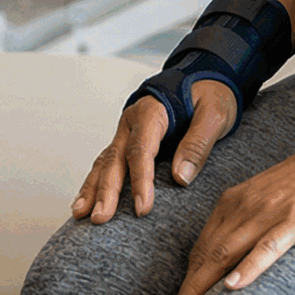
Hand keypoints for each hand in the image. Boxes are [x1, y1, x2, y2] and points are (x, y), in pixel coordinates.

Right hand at [71, 78, 237, 223]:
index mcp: (152, 112)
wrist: (203, 77)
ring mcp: (127, 133)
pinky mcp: (129, 143)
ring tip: (80, 214)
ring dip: (92, 189)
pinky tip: (87, 202)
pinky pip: (108, 164)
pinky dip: (95, 183)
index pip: (141, 150)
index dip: (140, 180)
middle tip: (101, 218)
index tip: (142, 208)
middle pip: (115, 159)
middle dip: (106, 191)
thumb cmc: (209, 93)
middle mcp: (132, 123)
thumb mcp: (214, 113)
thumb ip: (198, 143)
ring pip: (105, 163)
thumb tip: (181, 178)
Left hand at [163, 145, 294, 294]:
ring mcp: (266, 213)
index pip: (202, 246)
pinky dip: (247, 268)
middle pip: (206, 254)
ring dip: (202, 286)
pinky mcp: (293, 221)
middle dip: (187, 290)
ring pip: (225, 253)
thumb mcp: (265, 198)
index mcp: (233, 201)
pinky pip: (266, 248)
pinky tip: (232, 287)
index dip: (187, 277)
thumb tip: (230, 257)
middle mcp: (242, 206)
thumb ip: (245, 222)